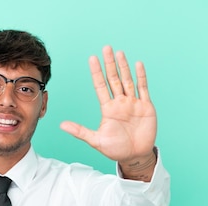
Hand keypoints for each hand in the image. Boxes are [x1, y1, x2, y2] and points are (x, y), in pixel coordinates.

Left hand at [60, 46, 156, 168]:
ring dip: (123, 67)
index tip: (92, 59)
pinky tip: (137, 64)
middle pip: (113, 79)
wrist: (135, 156)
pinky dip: (140, 76)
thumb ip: (80, 131)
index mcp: (108, 109)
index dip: (96, 72)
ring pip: (127, 80)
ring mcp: (133, 103)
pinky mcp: (146, 107)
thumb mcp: (96, 141)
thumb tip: (62, 125)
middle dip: (109, 64)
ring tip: (119, 53)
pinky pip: (143, 89)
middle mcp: (120, 103)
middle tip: (105, 48)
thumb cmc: (116, 149)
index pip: (100, 86)